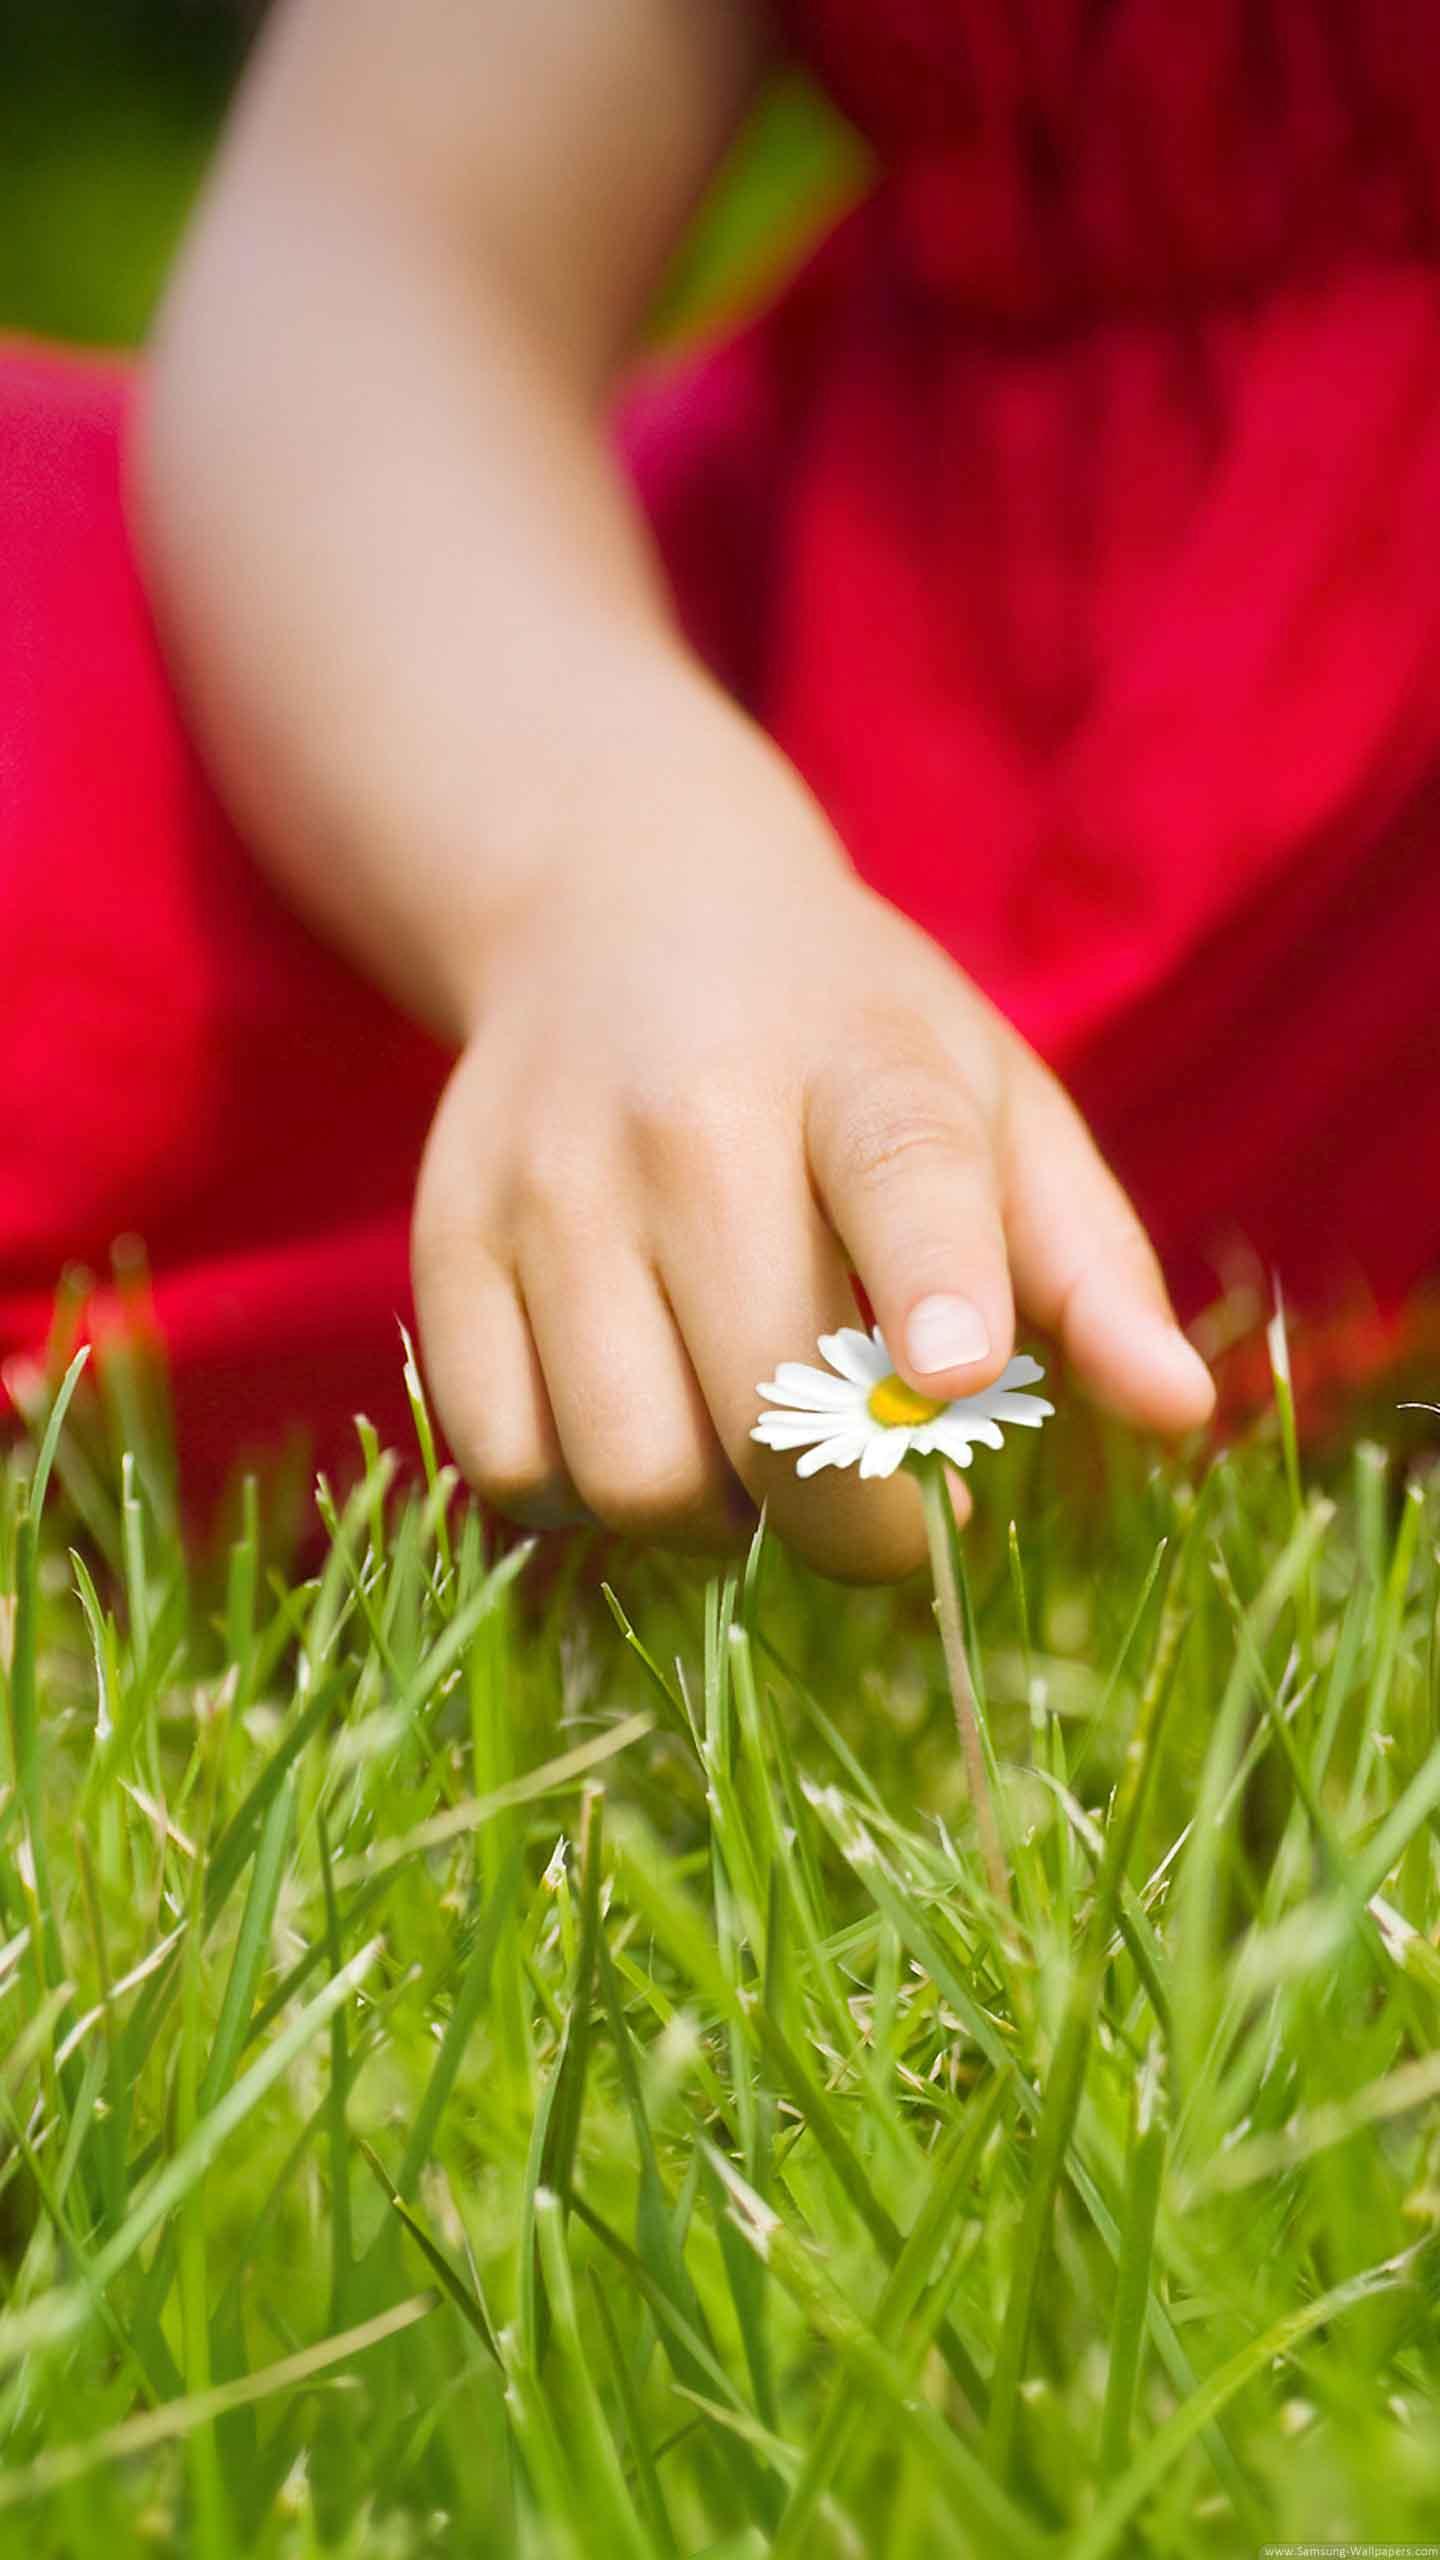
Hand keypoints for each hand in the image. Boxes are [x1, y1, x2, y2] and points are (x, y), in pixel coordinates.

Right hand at [412, 748, 1213, 1580]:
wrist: (616, 910)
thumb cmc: (846, 1042)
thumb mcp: (994, 1100)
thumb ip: (1086, 1261)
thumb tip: (1179, 1416)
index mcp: (859, 1062)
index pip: (900, 1170)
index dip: (932, 1283)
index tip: (958, 1375)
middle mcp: (684, 1117)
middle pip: (765, 1401)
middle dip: (857, 1528)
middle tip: (894, 1524)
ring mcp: (545, 1185)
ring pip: (630, 1470)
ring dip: (719, 1523)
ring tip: (758, 1461)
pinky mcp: (446, 1248)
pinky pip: (511, 1467)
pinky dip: (591, 1502)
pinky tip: (649, 1432)